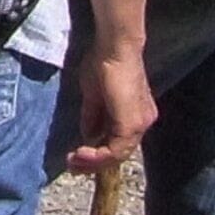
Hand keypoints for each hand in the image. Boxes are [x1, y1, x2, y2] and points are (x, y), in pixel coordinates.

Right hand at [66, 46, 156, 173]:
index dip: (97, 153)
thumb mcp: (93, 95)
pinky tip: (81, 153)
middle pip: (119, 153)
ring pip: (118, 154)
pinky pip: (115, 149)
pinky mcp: (131, 124)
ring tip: (73, 162)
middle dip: (93, 163)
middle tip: (72, 166)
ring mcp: (139, 124)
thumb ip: (92, 116)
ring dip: (93, 162)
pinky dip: (97, 156)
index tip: (76, 157)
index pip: (118, 142)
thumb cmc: (103, 63)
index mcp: (135, 115)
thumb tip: (88, 135)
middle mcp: (142, 123)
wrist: (115, 48)